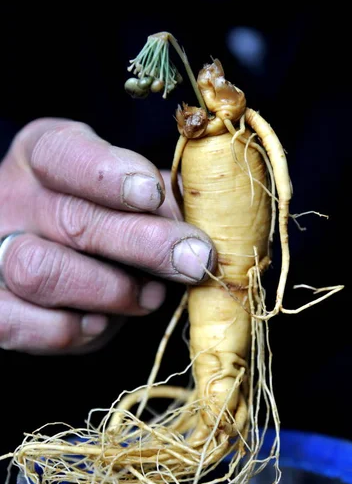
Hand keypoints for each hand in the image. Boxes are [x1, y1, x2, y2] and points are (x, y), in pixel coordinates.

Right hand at [0, 118, 215, 352]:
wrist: (51, 258)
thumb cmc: (101, 219)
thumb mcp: (126, 195)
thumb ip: (159, 203)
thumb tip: (200, 227)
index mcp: (42, 157)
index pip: (64, 155)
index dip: (109, 175)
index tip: (154, 195)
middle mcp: (13, 199)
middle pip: (71, 220)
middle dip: (143, 244)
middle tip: (194, 260)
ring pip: (41, 271)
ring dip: (110, 290)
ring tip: (148, 296)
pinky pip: (22, 324)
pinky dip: (71, 329)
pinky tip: (100, 321)